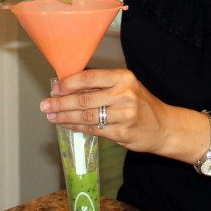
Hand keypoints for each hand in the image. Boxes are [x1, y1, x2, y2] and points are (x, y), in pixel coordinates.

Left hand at [39, 68, 179, 155]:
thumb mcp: (126, 87)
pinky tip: (66, 125)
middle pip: (84, 98)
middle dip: (61, 102)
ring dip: (65, 116)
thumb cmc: (140, 105)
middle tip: (45, 105)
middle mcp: (124, 94)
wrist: (164, 127)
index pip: (89, 77)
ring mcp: (124, 114)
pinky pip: (93, 129)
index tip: (55, 89)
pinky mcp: (122, 132)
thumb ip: (102, 86)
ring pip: (86, 115)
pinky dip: (76, 126)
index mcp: (123, 78)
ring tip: (51, 116)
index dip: (68, 83)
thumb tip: (68, 86)